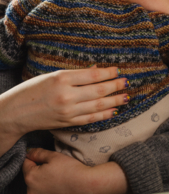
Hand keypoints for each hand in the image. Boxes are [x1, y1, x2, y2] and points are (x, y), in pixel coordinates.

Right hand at [0, 66, 127, 155]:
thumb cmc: (34, 89)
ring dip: (114, 101)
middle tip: (127, 82)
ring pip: (97, 106)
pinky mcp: (67, 123)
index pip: (93, 75)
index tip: (118, 70)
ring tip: (126, 96)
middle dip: (116, 86)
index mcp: (62, 79)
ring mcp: (68, 111)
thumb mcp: (53, 75)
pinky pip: (90, 119)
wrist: (16, 112)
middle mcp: (66, 95)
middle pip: (98, 90)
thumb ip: (76, 75)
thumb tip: (97, 70)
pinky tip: (113, 110)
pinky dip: (103, 115)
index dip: (108, 73)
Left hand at [23, 149, 127, 193]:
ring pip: (33, 193)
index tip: (45, 160)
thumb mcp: (55, 156)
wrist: (87, 187)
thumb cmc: (72, 170)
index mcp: (31, 177)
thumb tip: (29, 152)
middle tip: (53, 172)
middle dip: (37, 175)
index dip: (35, 159)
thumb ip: (38, 153)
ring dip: (39, 188)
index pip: (26, 164)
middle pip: (29, 179)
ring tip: (56, 184)